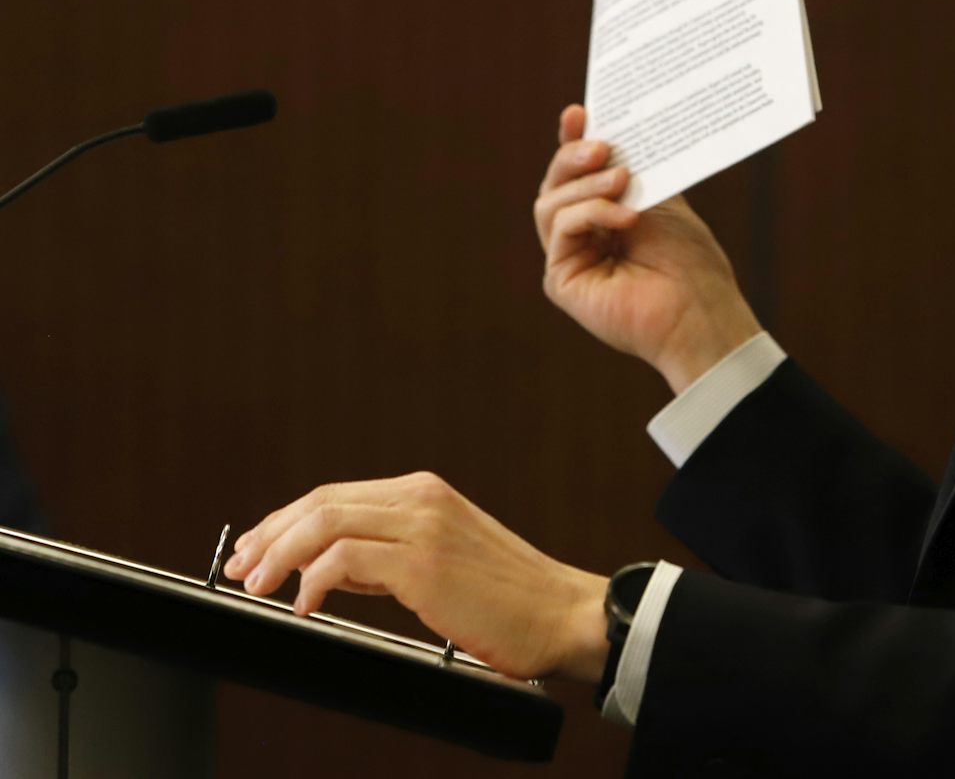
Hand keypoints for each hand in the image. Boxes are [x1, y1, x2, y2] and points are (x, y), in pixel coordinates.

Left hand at [221, 472, 610, 683]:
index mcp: (426, 493)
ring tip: (259, 586)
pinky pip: (345, 559)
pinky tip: (304, 603)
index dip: (285, 522)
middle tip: (242, 567)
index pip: (335, 495)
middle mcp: (423, 498)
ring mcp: (423, 526)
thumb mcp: (442, 564)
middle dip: (269, 535)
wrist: (560, 614)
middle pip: (321, 502)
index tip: (255, 549)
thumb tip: (332, 568)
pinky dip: (313, 580)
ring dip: (279, 556)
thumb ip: (388, 557)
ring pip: (326, 522)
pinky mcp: (423, 562)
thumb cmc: (508, 598)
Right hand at [534, 104, 762, 394]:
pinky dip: (592, 212)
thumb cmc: (691, 262)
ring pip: (550, 202)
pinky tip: (626, 215)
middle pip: (556, 183)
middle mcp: (583, 236)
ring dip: (585, 184)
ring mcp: (569, 257)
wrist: (701, 313)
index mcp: (607, 215)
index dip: (572, 140)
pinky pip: (562, 227)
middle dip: (572, 156)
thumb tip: (607, 131)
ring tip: (621, 177)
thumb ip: (632, 169)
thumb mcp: (661, 200)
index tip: (579, 112)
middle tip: (599, 143)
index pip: (579, 173)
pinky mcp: (561, 279)